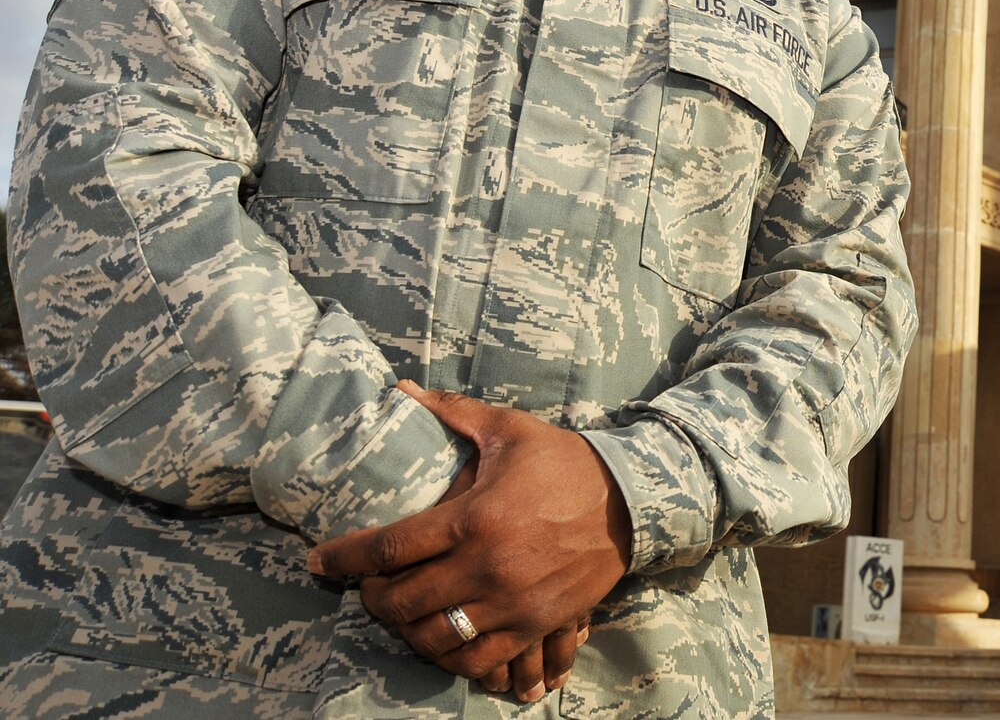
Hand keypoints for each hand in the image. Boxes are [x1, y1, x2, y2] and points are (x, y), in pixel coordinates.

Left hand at [308, 383, 632, 694]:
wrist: (631, 501)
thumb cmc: (565, 462)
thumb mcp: (510, 430)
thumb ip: (452, 412)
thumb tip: (401, 390)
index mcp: (474, 516)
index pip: (388, 547)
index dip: (343, 558)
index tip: (317, 562)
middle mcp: (487, 565)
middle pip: (401, 601)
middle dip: (371, 598)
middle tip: (367, 586)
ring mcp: (510, 602)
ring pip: (433, 636)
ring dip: (406, 629)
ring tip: (402, 613)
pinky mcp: (533, 624)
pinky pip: (476, 660)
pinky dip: (449, 655)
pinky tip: (441, 639)